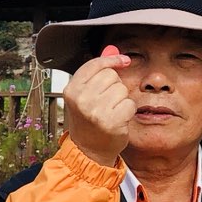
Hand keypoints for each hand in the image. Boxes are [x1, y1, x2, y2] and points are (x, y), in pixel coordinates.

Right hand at [63, 46, 136, 166]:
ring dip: (121, 99)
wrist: (88, 150)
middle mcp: (82, 99)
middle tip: (105, 101)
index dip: (111, 60)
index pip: (95, 64)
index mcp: (72, 90)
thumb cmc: (87, 122)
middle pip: (111, 75)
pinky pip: (129, 104)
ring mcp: (96, 111)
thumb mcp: (84, 95)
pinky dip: (127, 111)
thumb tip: (113, 50)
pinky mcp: (112, 121)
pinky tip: (118, 119)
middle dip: (114, 86)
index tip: (122, 60)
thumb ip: (97, 72)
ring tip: (110, 111)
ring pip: (122, 89)